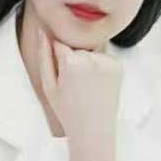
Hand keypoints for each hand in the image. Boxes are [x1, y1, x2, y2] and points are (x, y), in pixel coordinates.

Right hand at [37, 24, 123, 142]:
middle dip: (72, 57)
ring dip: (86, 60)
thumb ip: (43, 55)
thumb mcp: (48, 84)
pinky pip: (103, 56)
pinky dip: (99, 65)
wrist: (94, 129)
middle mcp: (91, 57)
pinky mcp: (118, 65)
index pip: (59, 42)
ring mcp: (107, 60)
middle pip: (76, 45)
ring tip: (85, 84)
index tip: (60, 73)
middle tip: (73, 84)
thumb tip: (41, 30)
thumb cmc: (67, 110)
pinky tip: (96, 84)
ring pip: (90, 49)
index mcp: (71, 61)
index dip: (57, 57)